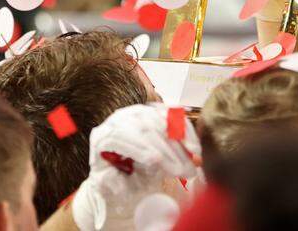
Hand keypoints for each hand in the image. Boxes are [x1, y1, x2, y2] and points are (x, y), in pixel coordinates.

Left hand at [72, 103, 200, 230]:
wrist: (118, 167)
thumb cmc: (114, 179)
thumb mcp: (108, 186)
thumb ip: (113, 185)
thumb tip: (121, 183)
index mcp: (103, 136)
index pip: (122, 137)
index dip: (141, 148)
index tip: (158, 162)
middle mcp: (119, 119)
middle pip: (145, 128)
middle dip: (168, 149)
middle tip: (184, 170)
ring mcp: (137, 112)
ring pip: (162, 121)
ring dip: (181, 142)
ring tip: (193, 161)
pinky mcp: (153, 111)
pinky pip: (172, 117)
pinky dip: (185, 130)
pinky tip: (194, 145)